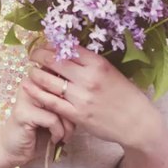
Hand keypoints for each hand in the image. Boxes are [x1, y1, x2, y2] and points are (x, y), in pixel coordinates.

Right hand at [0, 74, 75, 167]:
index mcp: (38, 79)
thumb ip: (66, 101)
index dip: (74, 94)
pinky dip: (58, 132)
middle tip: (72, 128)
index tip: (75, 112)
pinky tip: (54, 139)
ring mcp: (26, 96)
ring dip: (67, 126)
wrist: (14, 149)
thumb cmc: (38, 131)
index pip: (64, 77)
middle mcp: (30, 83)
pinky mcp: (24, 113)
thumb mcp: (55, 113)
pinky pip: (53, 120)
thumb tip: (87, 97)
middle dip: (73, 113)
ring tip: (65, 136)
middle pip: (65, 92)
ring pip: (61, 106)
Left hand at [25, 45, 165, 151]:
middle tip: (33, 54)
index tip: (44, 43)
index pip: (68, 47)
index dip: (52, 43)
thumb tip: (68, 50)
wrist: (138, 124)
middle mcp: (88, 78)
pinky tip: (28, 86)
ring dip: (35, 73)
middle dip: (39, 55)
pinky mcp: (76, 115)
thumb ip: (91, 62)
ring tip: (32, 70)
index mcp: (99, 64)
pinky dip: (36, 92)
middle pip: (54, 60)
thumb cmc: (126, 95)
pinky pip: (50, 101)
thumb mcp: (112, 71)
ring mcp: (81, 97)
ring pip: (48, 80)